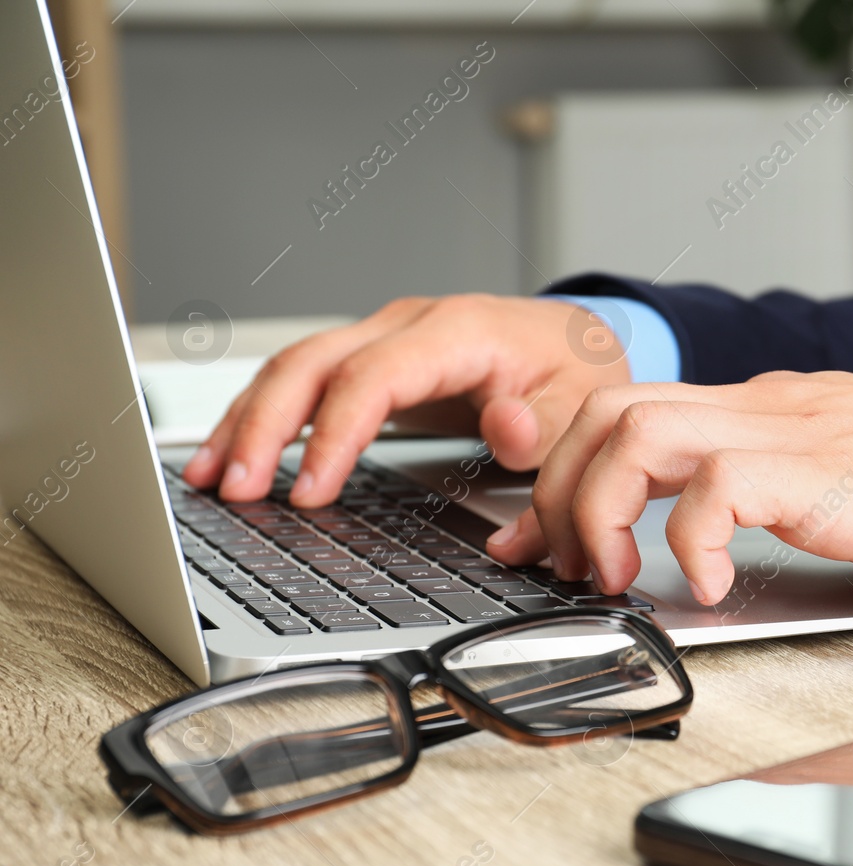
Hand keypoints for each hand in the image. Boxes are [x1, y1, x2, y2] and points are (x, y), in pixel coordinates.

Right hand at [181, 294, 632, 506]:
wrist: (580, 340)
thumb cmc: (576, 371)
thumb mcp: (581, 402)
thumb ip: (545, 425)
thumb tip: (506, 429)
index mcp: (459, 331)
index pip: (374, 377)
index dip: (334, 435)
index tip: (308, 492)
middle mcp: (410, 325)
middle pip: (313, 363)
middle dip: (265, 425)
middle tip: (236, 490)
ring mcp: (386, 338)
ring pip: (296, 368)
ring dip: (248, 421)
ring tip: (209, 479)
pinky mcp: (374, 360)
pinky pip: (307, 382)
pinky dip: (264, 417)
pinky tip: (234, 454)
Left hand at [485, 371, 852, 603]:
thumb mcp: (847, 482)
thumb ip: (781, 493)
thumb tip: (719, 541)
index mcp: (767, 411)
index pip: (631, 409)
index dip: (563, 472)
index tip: (537, 534)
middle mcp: (766, 407)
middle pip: (610, 408)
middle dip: (560, 490)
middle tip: (562, 565)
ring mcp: (793, 432)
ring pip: (639, 430)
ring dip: (604, 509)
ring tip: (620, 579)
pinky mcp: (825, 472)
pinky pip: (720, 486)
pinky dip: (692, 539)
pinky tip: (714, 588)